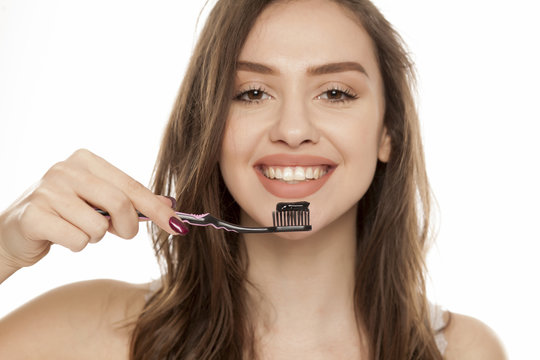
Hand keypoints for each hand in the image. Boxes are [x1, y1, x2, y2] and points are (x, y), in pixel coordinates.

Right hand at [0, 149, 186, 269]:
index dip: (157, 208)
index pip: (131, 185)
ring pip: (98, 227)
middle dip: (129, 227)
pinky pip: (77, 240)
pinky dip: (77, 246)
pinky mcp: (34, 215)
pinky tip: (62, 237)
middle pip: (120, 203)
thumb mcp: (100, 203)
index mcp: (86, 160)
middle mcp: (66, 169)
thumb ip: (132, 201)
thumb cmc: (65, 215)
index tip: (179, 226)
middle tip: (123, 234)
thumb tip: (171, 205)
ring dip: (95, 237)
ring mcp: (47, 190)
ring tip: (78, 230)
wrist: (15, 232)